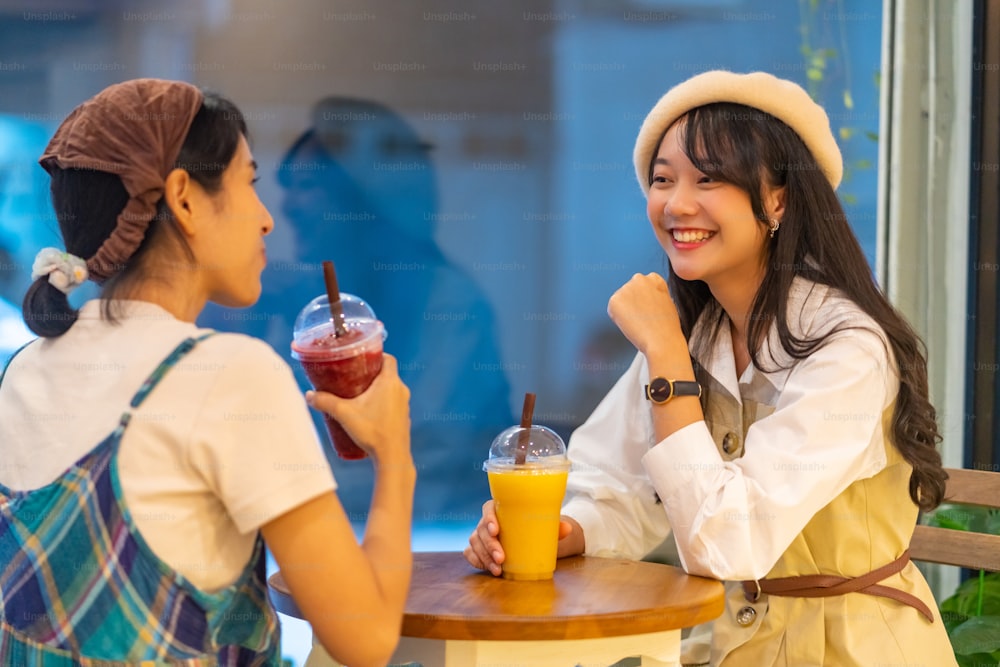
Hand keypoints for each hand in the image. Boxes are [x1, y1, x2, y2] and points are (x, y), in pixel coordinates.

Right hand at [306, 354, 411, 465]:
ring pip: (391, 388)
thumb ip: (325, 402)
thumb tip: (309, 396)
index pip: (388, 358)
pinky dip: (383, 402)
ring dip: (377, 389)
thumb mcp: (344, 414)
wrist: (393, 457)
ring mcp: (404, 404)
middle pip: (387, 373)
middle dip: (370, 372)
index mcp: (390, 382)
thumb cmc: (372, 432)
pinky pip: (394, 403)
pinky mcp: (404, 418)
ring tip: (358, 394)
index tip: (361, 358)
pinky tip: (368, 412)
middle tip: (353, 376)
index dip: (375, 355)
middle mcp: (401, 390)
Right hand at [463, 500, 578, 575]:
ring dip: (484, 557)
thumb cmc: (535, 527)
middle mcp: (488, 521)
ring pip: (475, 542)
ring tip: (498, 569)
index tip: (496, 530)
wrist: (530, 538)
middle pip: (480, 529)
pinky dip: (476, 561)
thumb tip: (566, 528)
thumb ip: (555, 526)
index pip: (488, 508)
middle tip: (502, 557)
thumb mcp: (545, 525)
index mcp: (500, 509)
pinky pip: (470, 553)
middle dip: (489, 545)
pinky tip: (487, 568)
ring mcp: (481, 535)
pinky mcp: (478, 549)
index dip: (489, 518)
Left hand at [607, 272, 684, 356]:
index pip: (643, 286)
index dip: (647, 301)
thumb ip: (653, 295)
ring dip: (626, 311)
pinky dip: (618, 319)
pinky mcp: (614, 300)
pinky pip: (613, 311)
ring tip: (640, 323)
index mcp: (653, 278)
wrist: (662, 339)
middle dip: (634, 303)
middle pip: (630, 292)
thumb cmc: (667, 327)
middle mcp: (639, 279)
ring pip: (621, 301)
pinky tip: (631, 324)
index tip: (652, 310)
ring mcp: (625, 288)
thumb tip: (640, 299)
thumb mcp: (666, 302)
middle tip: (644, 318)